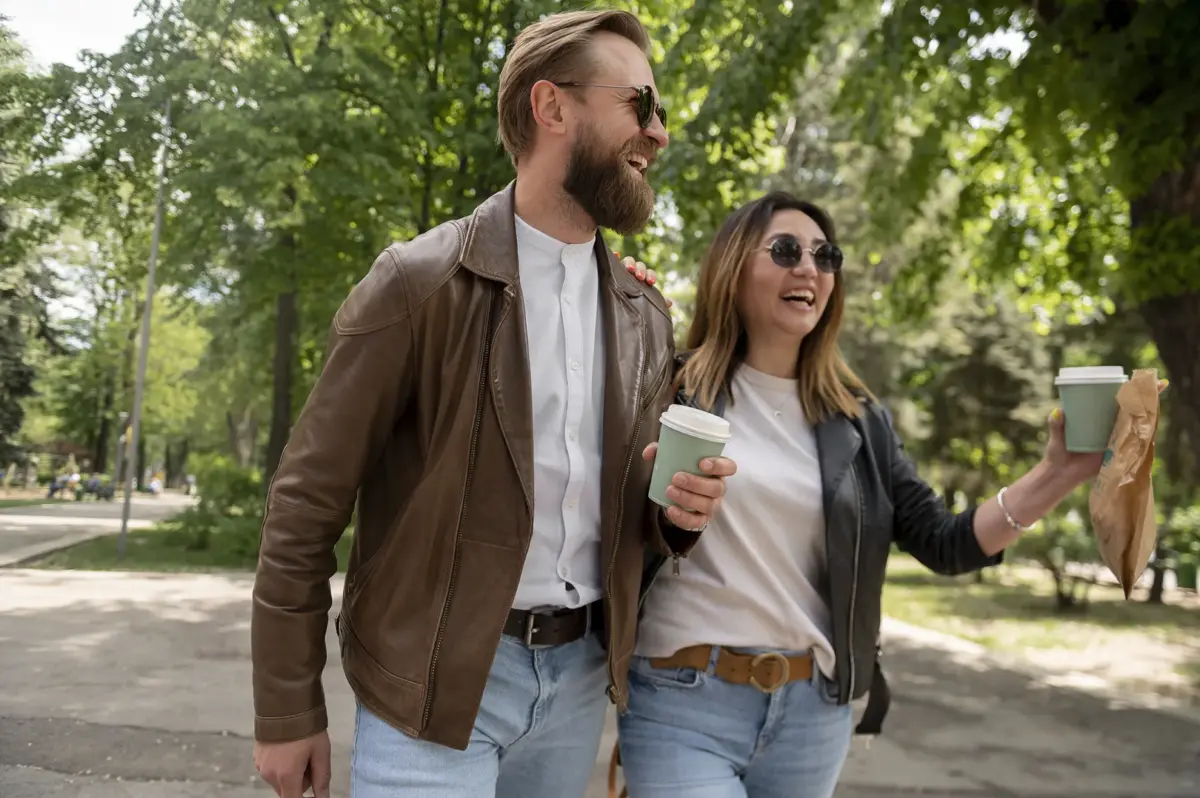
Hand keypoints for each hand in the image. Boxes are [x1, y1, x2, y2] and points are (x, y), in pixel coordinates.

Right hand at [254, 732, 331, 797]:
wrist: (284, 705)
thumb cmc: (306, 729)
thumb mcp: (321, 753)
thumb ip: (322, 779)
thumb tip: (323, 797)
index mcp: (287, 777)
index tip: (312, 782)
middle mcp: (270, 775)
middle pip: (288, 791)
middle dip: (301, 782)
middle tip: (311, 761)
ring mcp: (261, 766)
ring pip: (280, 780)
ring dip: (290, 773)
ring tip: (300, 751)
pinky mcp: (257, 757)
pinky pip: (271, 769)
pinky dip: (281, 765)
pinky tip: (288, 747)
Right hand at [617, 252, 673, 308]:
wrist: (621, 302)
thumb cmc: (636, 299)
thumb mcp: (647, 300)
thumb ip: (658, 300)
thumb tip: (669, 302)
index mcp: (644, 276)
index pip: (649, 272)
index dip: (651, 276)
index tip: (651, 282)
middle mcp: (634, 270)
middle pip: (639, 265)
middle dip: (641, 270)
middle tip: (640, 277)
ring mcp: (623, 268)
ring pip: (628, 261)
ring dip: (630, 263)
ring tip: (630, 269)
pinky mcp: (613, 267)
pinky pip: (614, 260)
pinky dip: (616, 256)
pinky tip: (617, 254)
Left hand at [642, 442, 736, 529]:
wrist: (676, 495)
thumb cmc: (681, 470)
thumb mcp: (672, 457)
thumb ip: (661, 450)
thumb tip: (648, 453)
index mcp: (717, 470)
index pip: (729, 467)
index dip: (719, 465)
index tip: (702, 463)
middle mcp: (718, 488)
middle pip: (716, 488)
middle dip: (696, 483)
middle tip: (676, 478)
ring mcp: (712, 505)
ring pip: (707, 505)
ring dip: (688, 498)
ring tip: (669, 491)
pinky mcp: (702, 519)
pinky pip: (697, 522)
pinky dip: (683, 517)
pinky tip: (671, 510)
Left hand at [1044, 378, 1168, 484]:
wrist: (1061, 476)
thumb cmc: (1057, 454)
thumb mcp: (1056, 436)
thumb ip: (1056, 425)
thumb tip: (1059, 410)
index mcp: (1096, 420)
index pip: (1113, 401)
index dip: (1127, 391)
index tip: (1139, 378)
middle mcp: (1108, 428)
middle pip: (1129, 409)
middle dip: (1145, 396)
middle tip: (1160, 383)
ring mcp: (1115, 440)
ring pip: (1135, 424)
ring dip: (1149, 412)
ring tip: (1160, 398)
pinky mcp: (1118, 453)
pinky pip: (1133, 443)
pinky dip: (1143, 435)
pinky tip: (1153, 423)